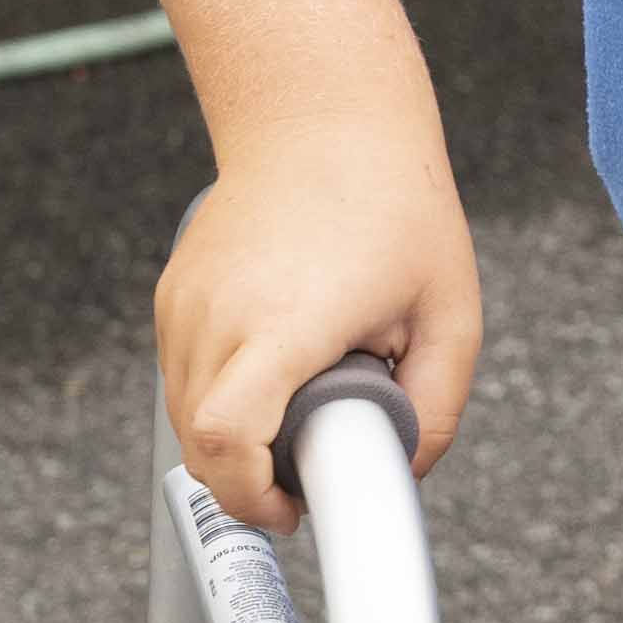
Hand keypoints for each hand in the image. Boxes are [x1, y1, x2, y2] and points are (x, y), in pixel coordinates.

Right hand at [154, 114, 480, 530]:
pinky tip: (274, 370)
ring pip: (185, 415)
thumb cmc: (395, 203)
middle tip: (308, 471)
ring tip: (302, 405)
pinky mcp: (171, 294)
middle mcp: (217, 314)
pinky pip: (183, 375)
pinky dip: (219, 396)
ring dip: (234, 439)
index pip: (224, 436)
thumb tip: (403, 471)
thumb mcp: (451, 311)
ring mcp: (184, 303)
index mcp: (285, 321)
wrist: (325, 115)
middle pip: (200, 444)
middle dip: (251, 481)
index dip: (251, 493)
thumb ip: (437, 406)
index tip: (294, 507)